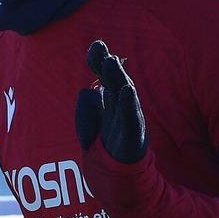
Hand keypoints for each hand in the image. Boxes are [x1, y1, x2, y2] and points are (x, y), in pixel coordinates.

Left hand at [74, 40, 146, 163]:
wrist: (119, 173)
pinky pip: (131, 117)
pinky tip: (126, 91)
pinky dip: (128, 103)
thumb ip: (87, 109)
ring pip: (123, 94)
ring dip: (117, 76)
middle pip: (115, 81)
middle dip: (108, 64)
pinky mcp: (132, 135)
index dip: (100, 61)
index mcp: (112, 100)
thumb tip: (86, 92)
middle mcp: (122, 106)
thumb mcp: (92, 125)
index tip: (96, 45)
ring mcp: (128, 119)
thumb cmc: (107, 145)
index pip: (105, 77)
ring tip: (110, 61)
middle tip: (100, 47)